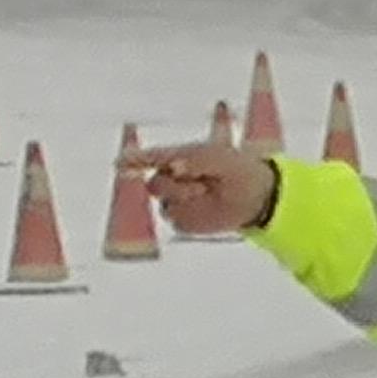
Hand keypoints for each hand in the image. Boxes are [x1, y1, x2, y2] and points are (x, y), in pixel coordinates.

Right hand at [122, 142, 278, 238]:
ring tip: (207, 193)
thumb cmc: (239, 170)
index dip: (134, 161)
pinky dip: (191, 215)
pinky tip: (206, 207)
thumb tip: (174, 166)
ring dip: (185, 200)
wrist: (257, 197)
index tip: (119, 164)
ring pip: (165, 204)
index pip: (152, 158)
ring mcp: (178, 200)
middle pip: (155, 184)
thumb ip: (197, 159)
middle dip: (175, 186)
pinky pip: (177, 220)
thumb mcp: (222, 157)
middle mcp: (174, 178)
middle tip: (201, 184)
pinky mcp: (184, 220)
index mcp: (180, 157)